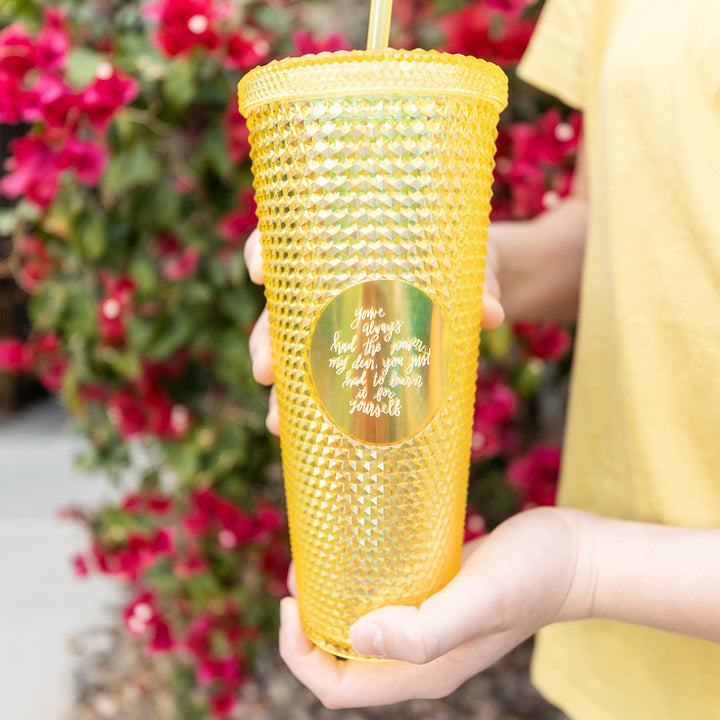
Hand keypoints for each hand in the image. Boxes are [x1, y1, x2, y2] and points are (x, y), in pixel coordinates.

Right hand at [243, 228, 505, 434]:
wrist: (480, 286)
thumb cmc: (465, 263)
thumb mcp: (473, 268)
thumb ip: (477, 286)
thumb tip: (490, 316)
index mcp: (349, 252)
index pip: (291, 243)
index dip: (264, 253)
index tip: (259, 273)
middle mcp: (332, 290)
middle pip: (279, 311)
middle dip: (265, 341)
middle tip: (266, 370)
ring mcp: (340, 327)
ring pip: (291, 353)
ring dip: (282, 387)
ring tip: (278, 420)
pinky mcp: (358, 360)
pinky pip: (324, 382)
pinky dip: (308, 409)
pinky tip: (297, 433)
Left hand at [278, 507, 582, 708]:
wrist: (575, 555)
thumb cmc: (533, 574)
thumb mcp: (481, 598)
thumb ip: (424, 629)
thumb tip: (356, 639)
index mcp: (423, 671)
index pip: (338, 687)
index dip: (300, 654)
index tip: (292, 602)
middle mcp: (420, 657)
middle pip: (341, 662)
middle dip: (307, 627)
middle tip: (301, 573)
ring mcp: (428, 627)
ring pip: (359, 631)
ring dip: (330, 603)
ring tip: (318, 559)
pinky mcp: (435, 597)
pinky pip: (382, 603)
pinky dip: (358, 585)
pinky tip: (356, 550)